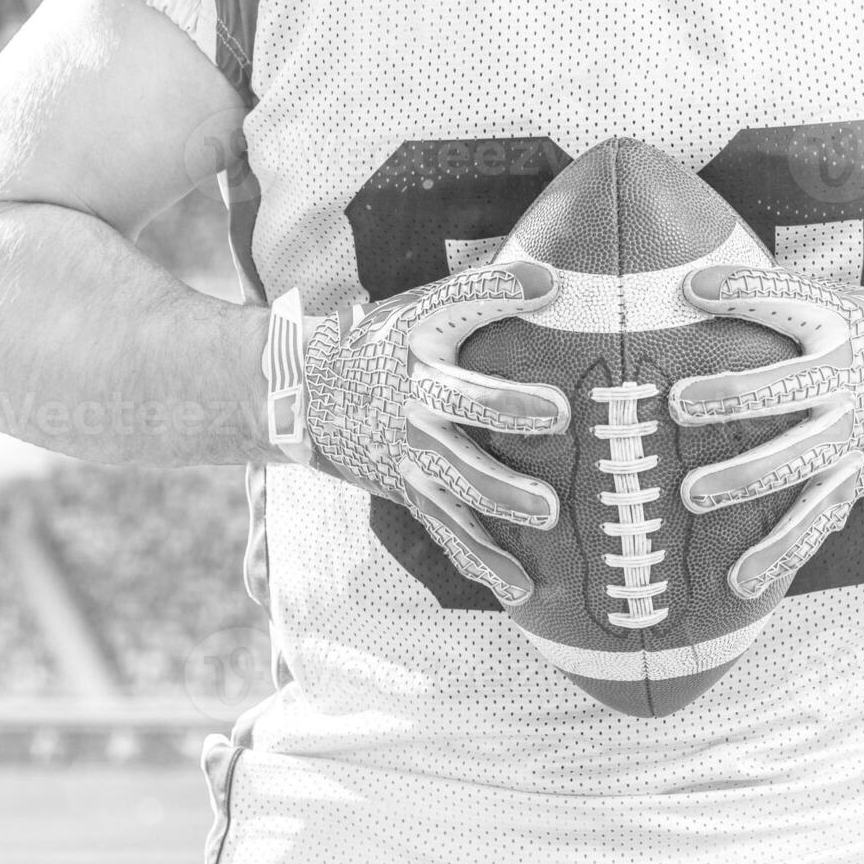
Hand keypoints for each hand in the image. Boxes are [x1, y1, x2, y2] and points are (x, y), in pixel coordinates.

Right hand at [264, 263, 569, 605]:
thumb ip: (482, 294)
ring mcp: (408, 450)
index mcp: (419, 341)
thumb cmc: (384, 344)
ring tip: (546, 514)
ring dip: (500, 497)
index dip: (500, 290)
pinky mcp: (408, 489)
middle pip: (463, 406)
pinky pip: (446, 529)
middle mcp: (413, 396)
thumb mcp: (417, 309)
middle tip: (558, 419)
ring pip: (456, 479)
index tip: (546, 282)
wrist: (305, 395)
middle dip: (508, 411)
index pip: (458, 304)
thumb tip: (558, 277)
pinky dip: (481, 560)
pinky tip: (518, 587)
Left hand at [669, 267, 863, 598]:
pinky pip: (814, 521)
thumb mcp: (849, 305)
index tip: (695, 287)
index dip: (741, 293)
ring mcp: (851, 437)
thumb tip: (697, 280)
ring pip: (791, 463)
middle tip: (679, 405)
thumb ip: (784, 299)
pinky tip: (740, 580)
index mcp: (840, 329)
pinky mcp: (856, 478)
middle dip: (728, 398)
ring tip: (694, 494)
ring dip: (740, 480)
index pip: (786, 302)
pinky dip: (778, 553)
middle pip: (780, 391)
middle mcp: (845, 383)